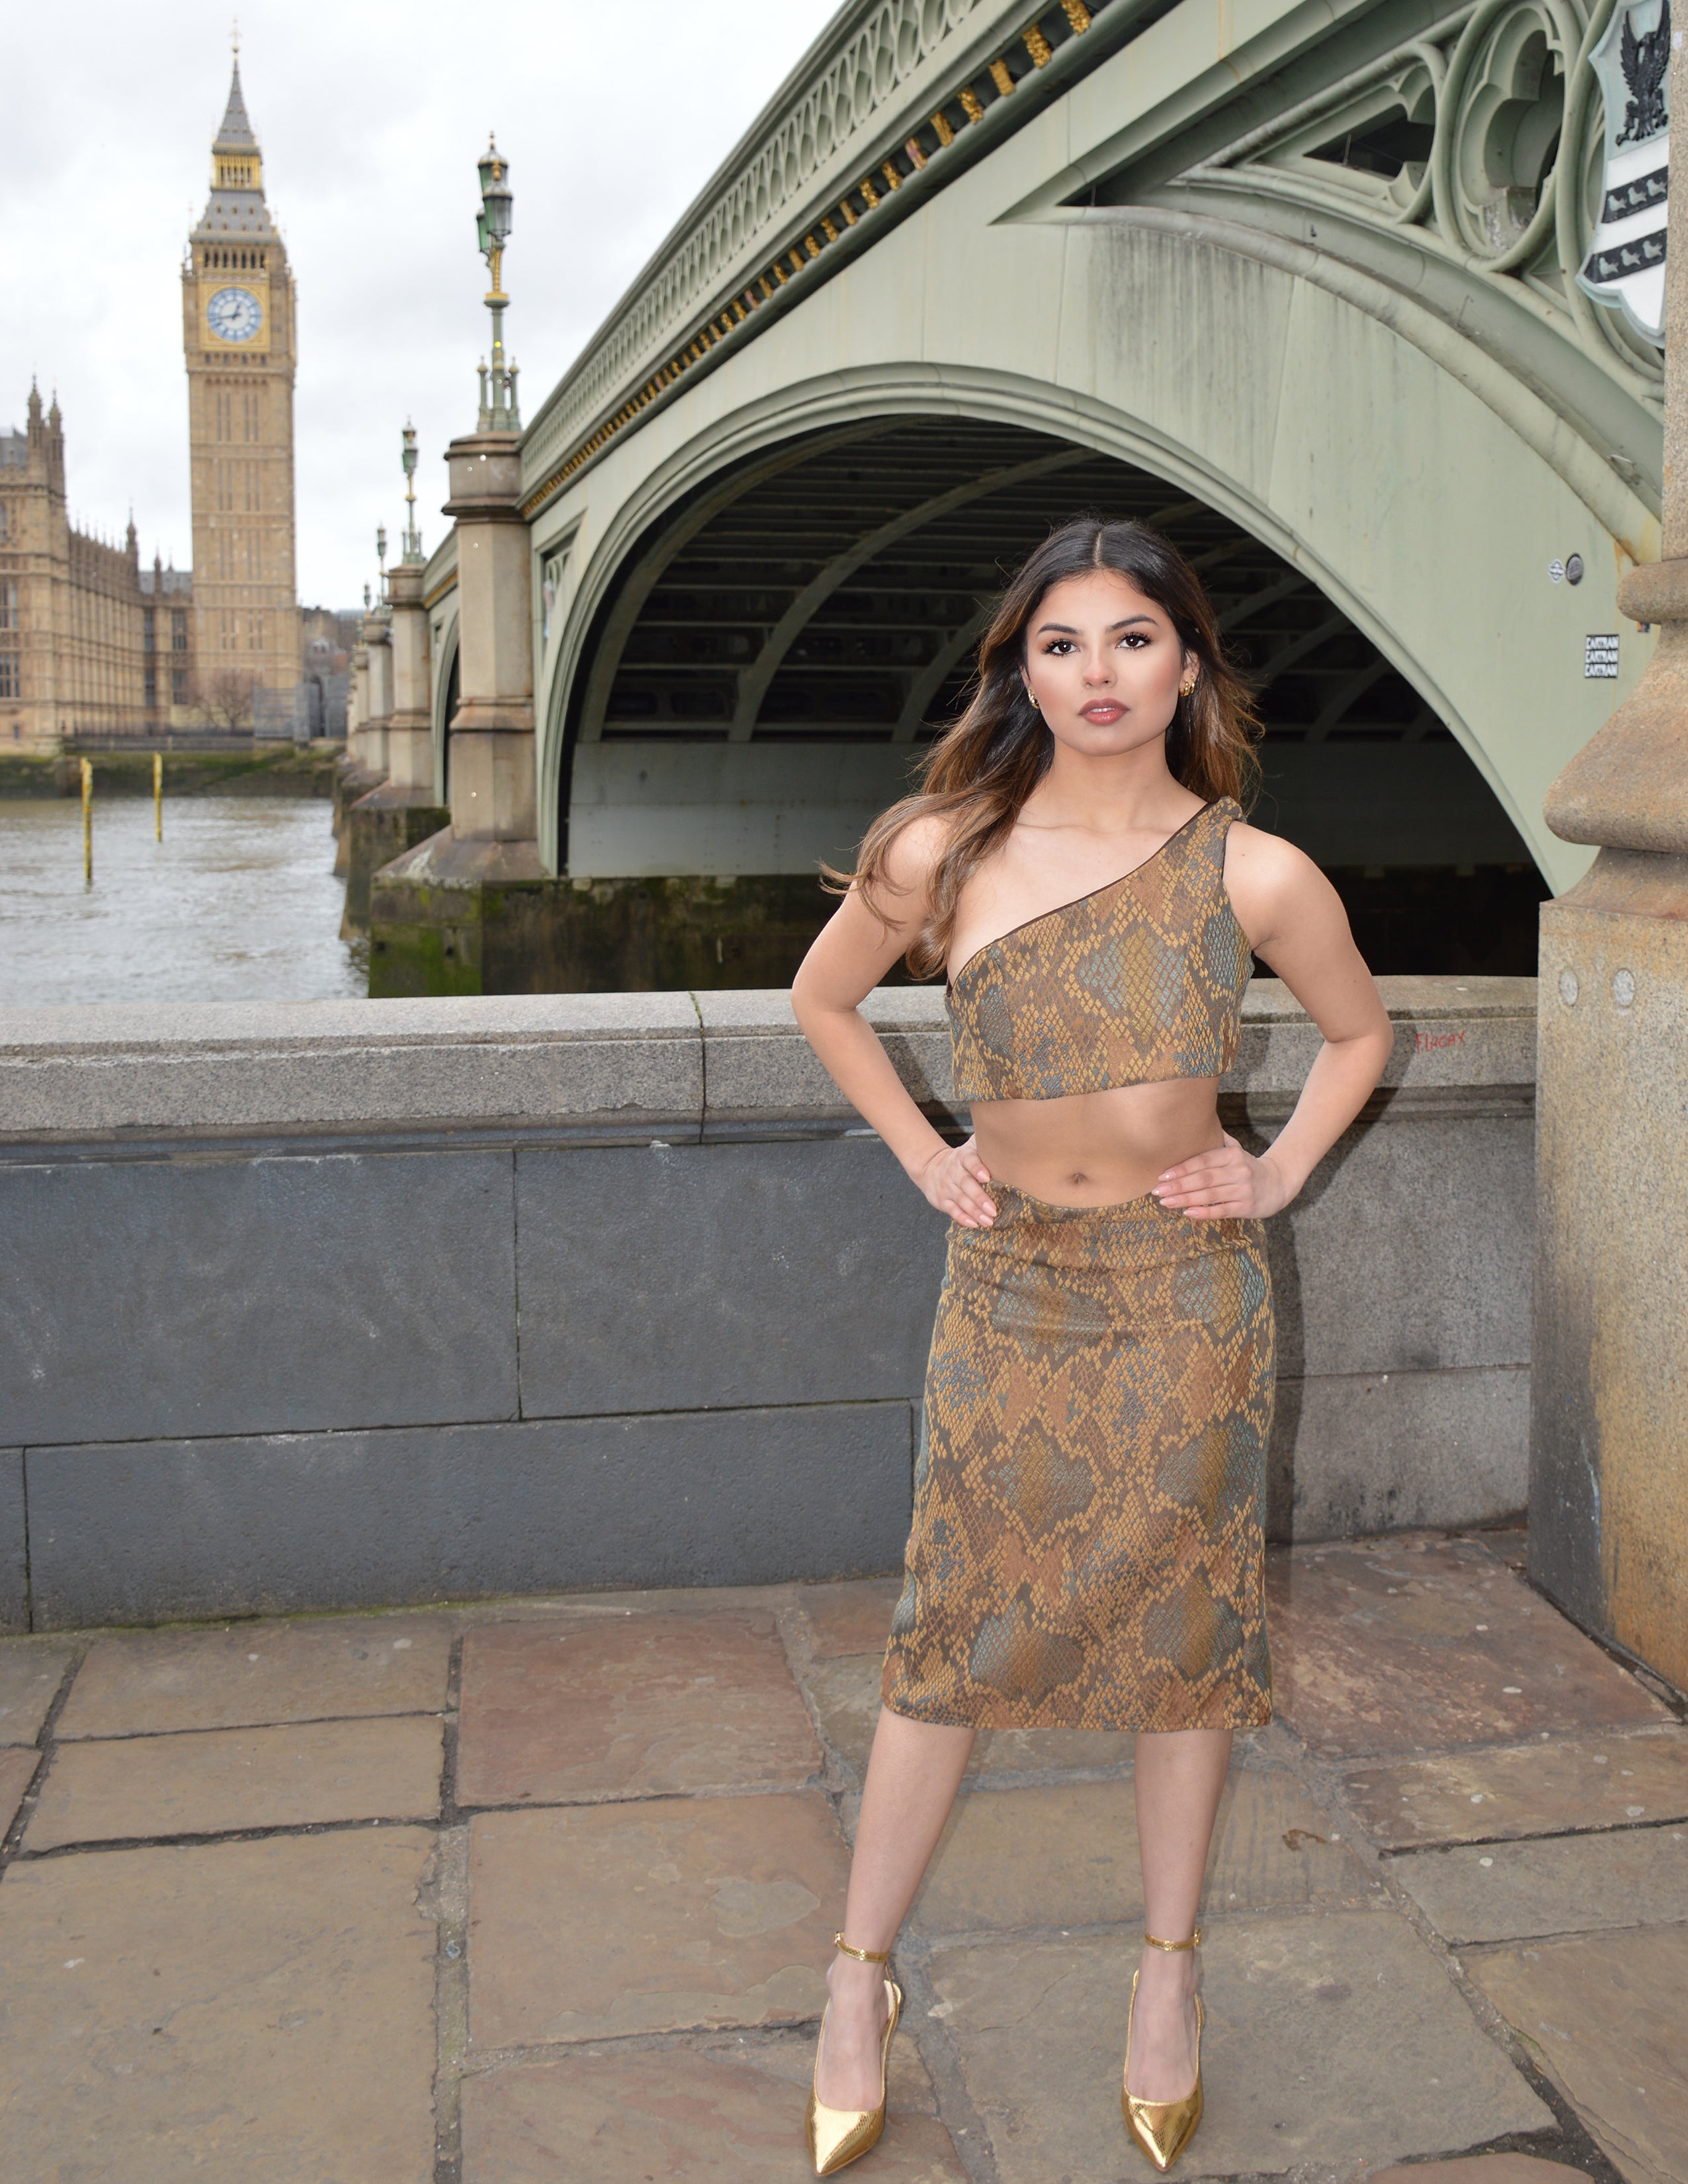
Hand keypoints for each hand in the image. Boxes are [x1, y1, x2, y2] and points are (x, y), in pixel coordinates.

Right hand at [914, 1136, 996, 1227]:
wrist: (931, 1167)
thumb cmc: (962, 1159)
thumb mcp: (970, 1146)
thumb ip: (985, 1141)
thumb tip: (1008, 1131)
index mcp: (962, 1157)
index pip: (969, 1161)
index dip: (977, 1168)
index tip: (987, 1177)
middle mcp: (953, 1172)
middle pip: (966, 1184)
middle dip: (979, 1198)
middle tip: (993, 1209)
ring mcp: (947, 1188)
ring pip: (961, 1200)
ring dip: (975, 1212)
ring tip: (989, 1221)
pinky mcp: (942, 1201)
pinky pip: (952, 1210)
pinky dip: (962, 1218)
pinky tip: (973, 1224)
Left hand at [1153, 1133, 1293, 1220]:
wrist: (1278, 1184)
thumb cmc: (1248, 1167)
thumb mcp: (1237, 1150)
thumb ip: (1218, 1140)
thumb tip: (1196, 1121)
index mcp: (1232, 1155)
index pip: (1203, 1161)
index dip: (1182, 1168)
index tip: (1162, 1175)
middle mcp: (1238, 1171)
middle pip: (1203, 1179)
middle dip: (1178, 1185)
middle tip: (1158, 1190)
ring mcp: (1243, 1190)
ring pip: (1209, 1195)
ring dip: (1185, 1199)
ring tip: (1166, 1202)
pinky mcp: (1246, 1207)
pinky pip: (1221, 1211)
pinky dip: (1204, 1213)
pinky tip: (1188, 1213)